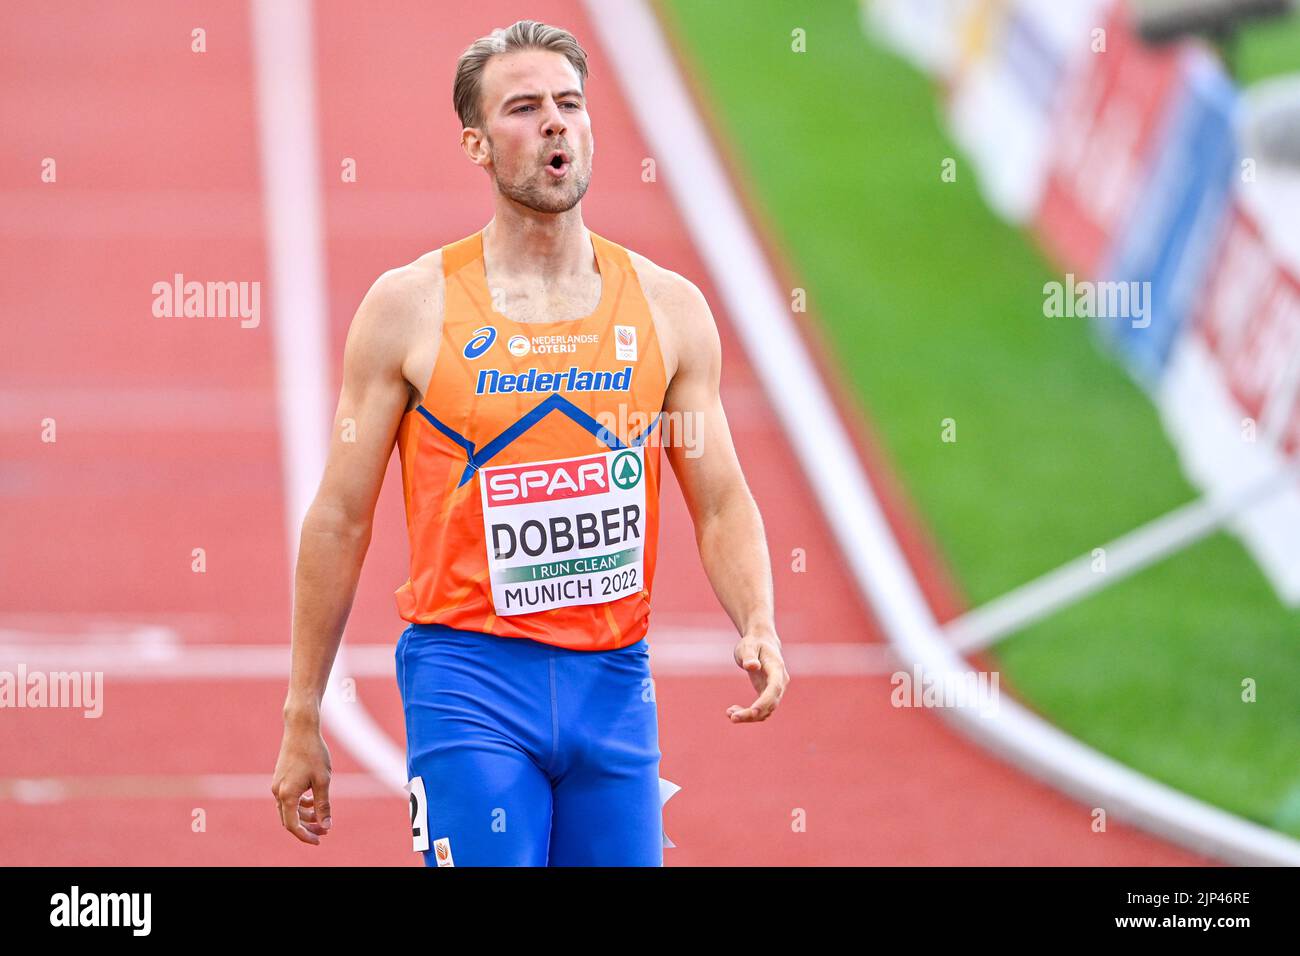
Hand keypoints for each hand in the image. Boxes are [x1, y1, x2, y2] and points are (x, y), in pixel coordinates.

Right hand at [271, 718, 332, 844]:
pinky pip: (289, 798)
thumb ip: (323, 805)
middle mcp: (278, 791)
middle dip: (307, 827)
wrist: (301, 729)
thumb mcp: (323, 781)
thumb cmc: (314, 753)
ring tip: (322, 816)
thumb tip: (326, 825)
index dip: (305, 836)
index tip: (319, 840)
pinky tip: (313, 800)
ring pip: (289, 809)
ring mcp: (278, 784)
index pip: (293, 825)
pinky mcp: (280, 778)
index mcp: (287, 795)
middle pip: (290, 819)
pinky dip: (300, 803)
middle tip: (324, 830)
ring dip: (305, 815)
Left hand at [727, 630, 788, 722]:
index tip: (753, 712)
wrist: (761, 642)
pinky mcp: (767, 695)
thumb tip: (752, 666)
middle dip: (753, 714)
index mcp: (776, 668)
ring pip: (767, 711)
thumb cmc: (753, 643)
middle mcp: (780, 682)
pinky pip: (761, 710)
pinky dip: (749, 714)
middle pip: (771, 704)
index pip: (774, 688)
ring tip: (729, 713)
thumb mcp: (747, 646)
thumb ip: (749, 656)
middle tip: (732, 717)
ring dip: (749, 716)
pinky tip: (733, 710)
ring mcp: (775, 690)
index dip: (765, 702)